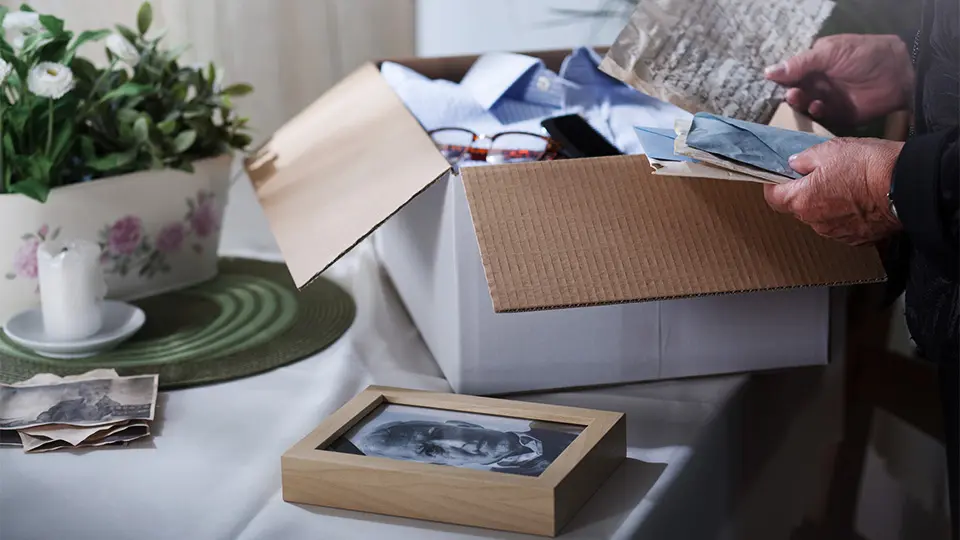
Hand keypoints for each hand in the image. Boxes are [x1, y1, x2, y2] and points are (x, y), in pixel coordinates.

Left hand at [763, 138, 903, 245]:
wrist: (906, 185)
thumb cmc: (867, 165)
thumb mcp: (830, 149)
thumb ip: (805, 159)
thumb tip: (794, 164)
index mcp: (802, 201)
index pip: (774, 198)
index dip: (775, 185)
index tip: (782, 176)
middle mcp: (815, 222)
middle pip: (799, 207)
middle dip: (805, 192)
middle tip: (822, 175)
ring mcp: (837, 233)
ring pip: (821, 218)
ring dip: (827, 204)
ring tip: (847, 186)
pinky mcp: (858, 239)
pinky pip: (843, 226)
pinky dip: (847, 215)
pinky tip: (861, 200)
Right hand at [764, 34, 913, 125]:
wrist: (898, 73)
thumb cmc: (864, 55)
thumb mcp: (830, 52)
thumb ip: (800, 63)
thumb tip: (769, 72)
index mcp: (816, 63)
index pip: (792, 72)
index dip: (782, 78)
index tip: (772, 83)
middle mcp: (820, 81)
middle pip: (796, 90)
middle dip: (791, 92)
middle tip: (792, 93)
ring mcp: (829, 98)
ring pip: (806, 104)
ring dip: (801, 102)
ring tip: (800, 98)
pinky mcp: (838, 114)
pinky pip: (820, 116)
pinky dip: (816, 113)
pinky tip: (819, 107)